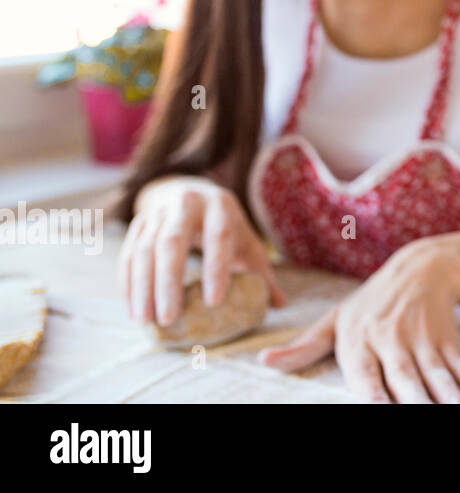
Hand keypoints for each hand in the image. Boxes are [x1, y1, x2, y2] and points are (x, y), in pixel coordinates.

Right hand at [117, 175, 286, 324]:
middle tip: (169, 318)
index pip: (220, 235)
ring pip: (144, 248)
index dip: (217, 267)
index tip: (213, 302)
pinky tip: (132, 307)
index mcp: (221, 206)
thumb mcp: (245, 241)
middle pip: (173, 241)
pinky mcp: (138, 222)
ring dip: (142, 286)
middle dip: (169, 281)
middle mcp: (187, 203)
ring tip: (146, 320)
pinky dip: (127, 281)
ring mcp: (158, 212)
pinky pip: (128, 252)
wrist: (188, 190)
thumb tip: (280, 305)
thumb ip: (260, 271)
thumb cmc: (223, 225)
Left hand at [258, 237, 459, 403]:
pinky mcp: (444, 335)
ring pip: (432, 370)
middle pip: (402, 375)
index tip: (378, 406)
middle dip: (412, 399)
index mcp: (359, 337)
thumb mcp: (337, 320)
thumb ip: (305, 347)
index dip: (372, 391)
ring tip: (455, 410)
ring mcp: (420, 335)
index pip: (364, 372)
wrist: (421, 267)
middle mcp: (389, 336)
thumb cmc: (372, 303)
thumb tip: (264, 362)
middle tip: (421, 416)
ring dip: (445, 393)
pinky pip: (457, 360)